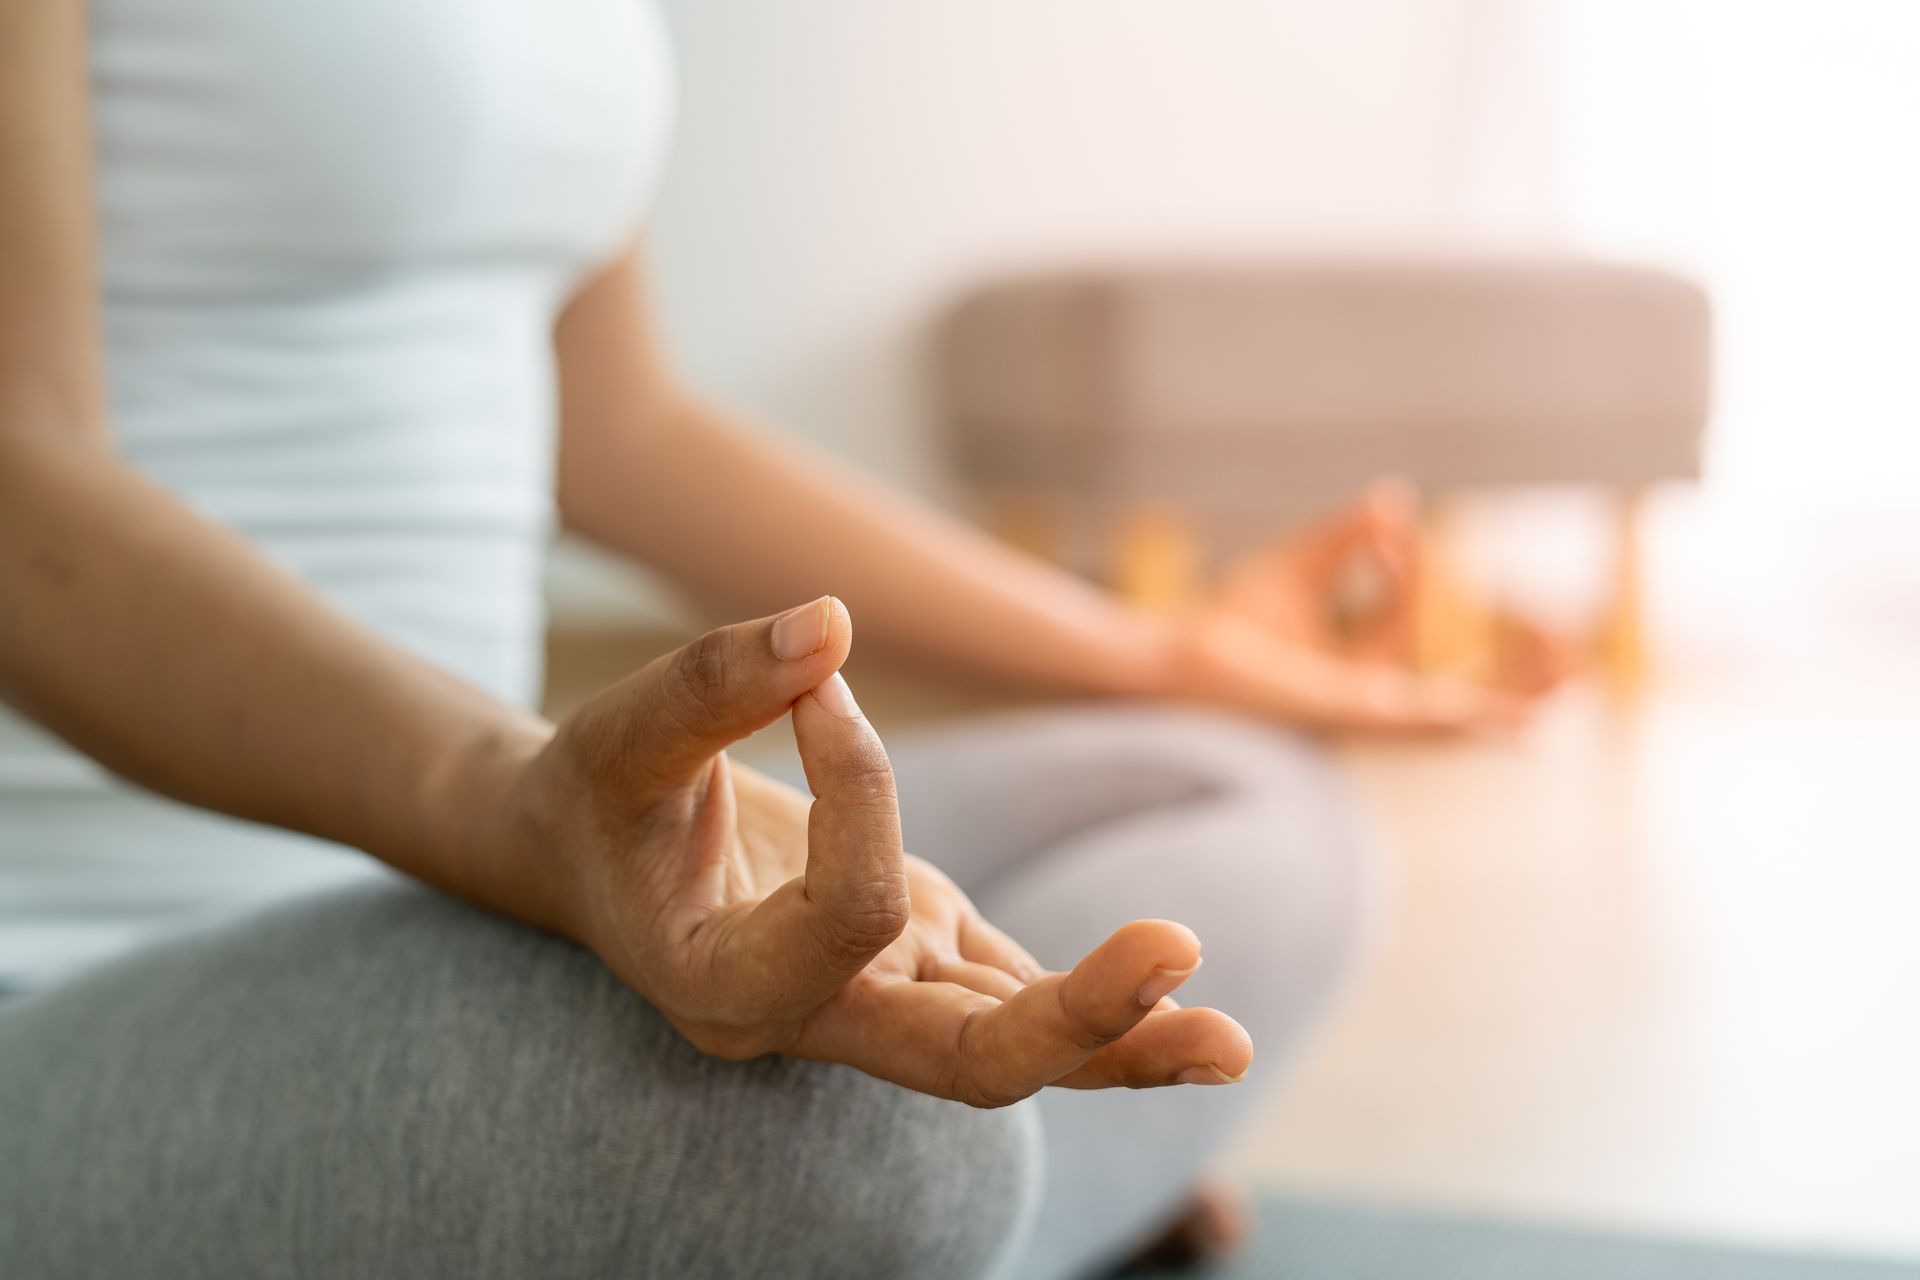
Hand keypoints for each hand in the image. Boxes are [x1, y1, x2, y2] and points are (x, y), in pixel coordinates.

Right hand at [504, 597, 1252, 1105]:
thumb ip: (713, 684)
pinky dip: (1102, 1010)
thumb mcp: (621, 733)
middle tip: (1173, 950)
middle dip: (1072, 1018)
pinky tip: (1187, 1009)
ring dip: (1122, 1038)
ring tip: (1224, 1038)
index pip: (850, 916)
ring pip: (1009, 1050)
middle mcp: (813, 1020)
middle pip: (962, 1063)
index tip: (816, 684)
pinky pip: (1016, 999)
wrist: (589, 853)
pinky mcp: (920, 963)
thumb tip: (829, 621)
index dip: (862, 787)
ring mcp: (877, 1000)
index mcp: (724, 986)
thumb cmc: (596, 798)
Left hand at [1167, 483, 1572, 733]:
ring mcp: (1362, 716)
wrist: (1175, 661)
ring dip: (1509, 707)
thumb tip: (1396, 500)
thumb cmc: (1221, 625)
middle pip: (1452, 691)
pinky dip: (1470, 723)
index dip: (1405, 568)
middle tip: (1570, 664)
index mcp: (1345, 666)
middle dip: (1510, 680)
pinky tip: (1517, 726)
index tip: (1388, 526)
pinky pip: (1423, 723)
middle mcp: (1361, 699)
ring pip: (1452, 716)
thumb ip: (1346, 539)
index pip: (1402, 618)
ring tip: (1566, 699)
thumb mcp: (1295, 568)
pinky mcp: (1353, 720)